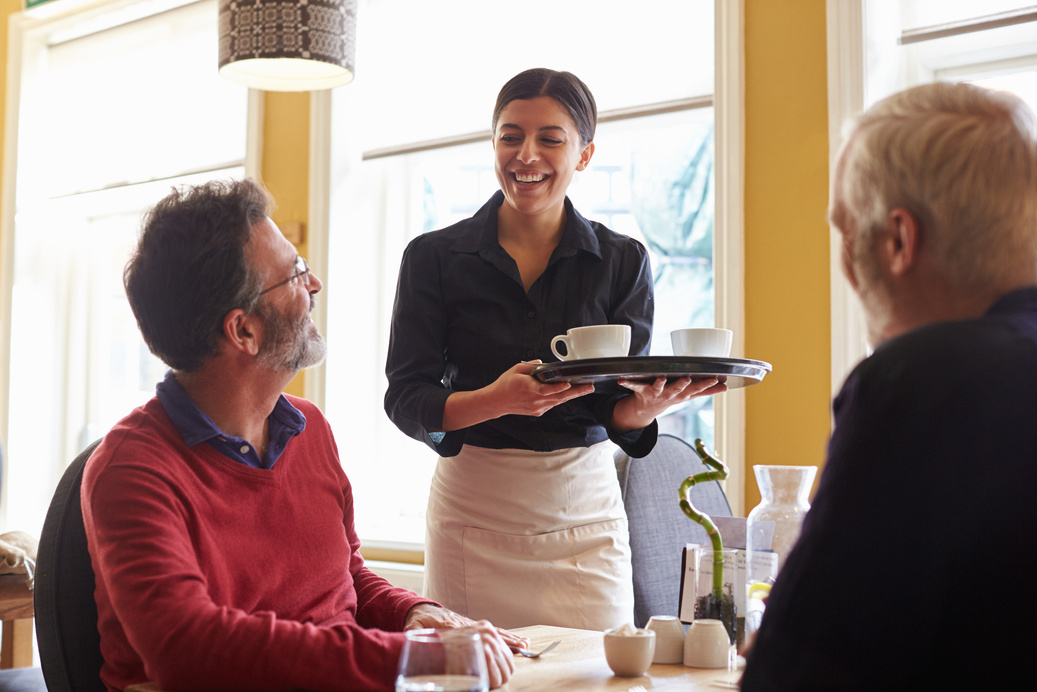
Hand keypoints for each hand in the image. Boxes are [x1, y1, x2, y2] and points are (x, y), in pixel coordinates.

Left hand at [404, 605, 525, 688]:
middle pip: (490, 632)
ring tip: (525, 644)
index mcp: (454, 626)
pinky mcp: (472, 626)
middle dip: (507, 640)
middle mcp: (467, 624)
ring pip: (494, 631)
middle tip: (523, 647)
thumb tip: (406, 638)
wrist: (421, 608)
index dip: (487, 639)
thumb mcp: (413, 628)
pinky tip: (514, 640)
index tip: (499, 645)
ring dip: (509, 638)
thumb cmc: (418, 620)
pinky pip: (491, 631)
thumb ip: (411, 634)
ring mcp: (471, 624)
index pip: (474, 633)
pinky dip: (504, 636)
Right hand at [488, 361, 594, 416]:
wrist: (496, 402)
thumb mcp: (516, 369)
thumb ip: (530, 366)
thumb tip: (543, 364)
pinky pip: (552, 404)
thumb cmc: (505, 385)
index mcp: (529, 389)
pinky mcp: (538, 412)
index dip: (559, 388)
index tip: (568, 385)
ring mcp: (537, 408)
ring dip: (572, 395)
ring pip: (558, 401)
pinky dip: (561, 398)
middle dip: (576, 391)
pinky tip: (569, 393)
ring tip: (586, 389)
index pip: (547, 390)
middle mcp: (535, 400)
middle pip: (559, 397)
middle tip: (590, 387)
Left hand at [612, 376, 727, 431]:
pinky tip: (621, 380)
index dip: (706, 384)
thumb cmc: (670, 397)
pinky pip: (634, 386)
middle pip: (678, 389)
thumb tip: (726, 387)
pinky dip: (627, 383)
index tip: (715, 378)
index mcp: (681, 394)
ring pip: (659, 387)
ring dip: (660, 383)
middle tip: (689, 379)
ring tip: (661, 378)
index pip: (696, 389)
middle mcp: (669, 394)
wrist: (646, 411)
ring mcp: (655, 393)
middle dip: (683, 384)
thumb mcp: (688, 396)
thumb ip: (707, 390)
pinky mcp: (641, 391)